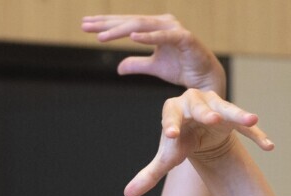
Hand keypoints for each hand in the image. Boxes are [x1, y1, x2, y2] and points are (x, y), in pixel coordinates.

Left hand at [82, 14, 224, 94]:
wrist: (205, 78)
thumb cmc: (182, 68)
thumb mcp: (154, 67)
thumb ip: (136, 64)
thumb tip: (118, 67)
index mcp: (155, 27)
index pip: (126, 24)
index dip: (106, 25)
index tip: (85, 26)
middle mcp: (163, 23)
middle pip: (131, 22)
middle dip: (107, 24)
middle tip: (85, 26)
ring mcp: (174, 29)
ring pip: (143, 26)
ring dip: (121, 31)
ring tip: (101, 37)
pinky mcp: (185, 38)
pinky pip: (164, 36)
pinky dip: (149, 37)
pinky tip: (132, 38)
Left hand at [125, 87, 271, 195]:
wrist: (201, 132)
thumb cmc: (180, 142)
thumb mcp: (166, 158)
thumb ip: (149, 175)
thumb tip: (128, 194)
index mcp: (174, 110)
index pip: (170, 115)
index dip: (171, 124)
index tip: (172, 134)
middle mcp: (195, 103)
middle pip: (200, 106)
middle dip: (206, 112)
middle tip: (213, 118)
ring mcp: (217, 107)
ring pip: (228, 108)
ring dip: (239, 114)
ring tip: (252, 118)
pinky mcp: (234, 118)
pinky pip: (246, 127)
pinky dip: (257, 135)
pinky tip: (269, 146)